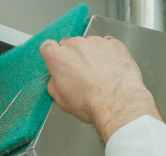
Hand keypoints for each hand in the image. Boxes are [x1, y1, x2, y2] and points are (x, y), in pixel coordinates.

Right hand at [39, 36, 162, 140]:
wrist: (117, 104)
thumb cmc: (90, 104)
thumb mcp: (61, 100)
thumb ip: (54, 84)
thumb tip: (57, 79)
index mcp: (58, 58)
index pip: (48, 47)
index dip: (53, 55)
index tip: (58, 61)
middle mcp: (75, 45)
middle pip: (69, 44)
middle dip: (73, 56)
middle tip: (81, 72)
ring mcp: (96, 42)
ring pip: (89, 44)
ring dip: (91, 54)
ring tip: (99, 73)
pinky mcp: (114, 44)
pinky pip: (107, 45)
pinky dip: (108, 54)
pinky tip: (110, 69)